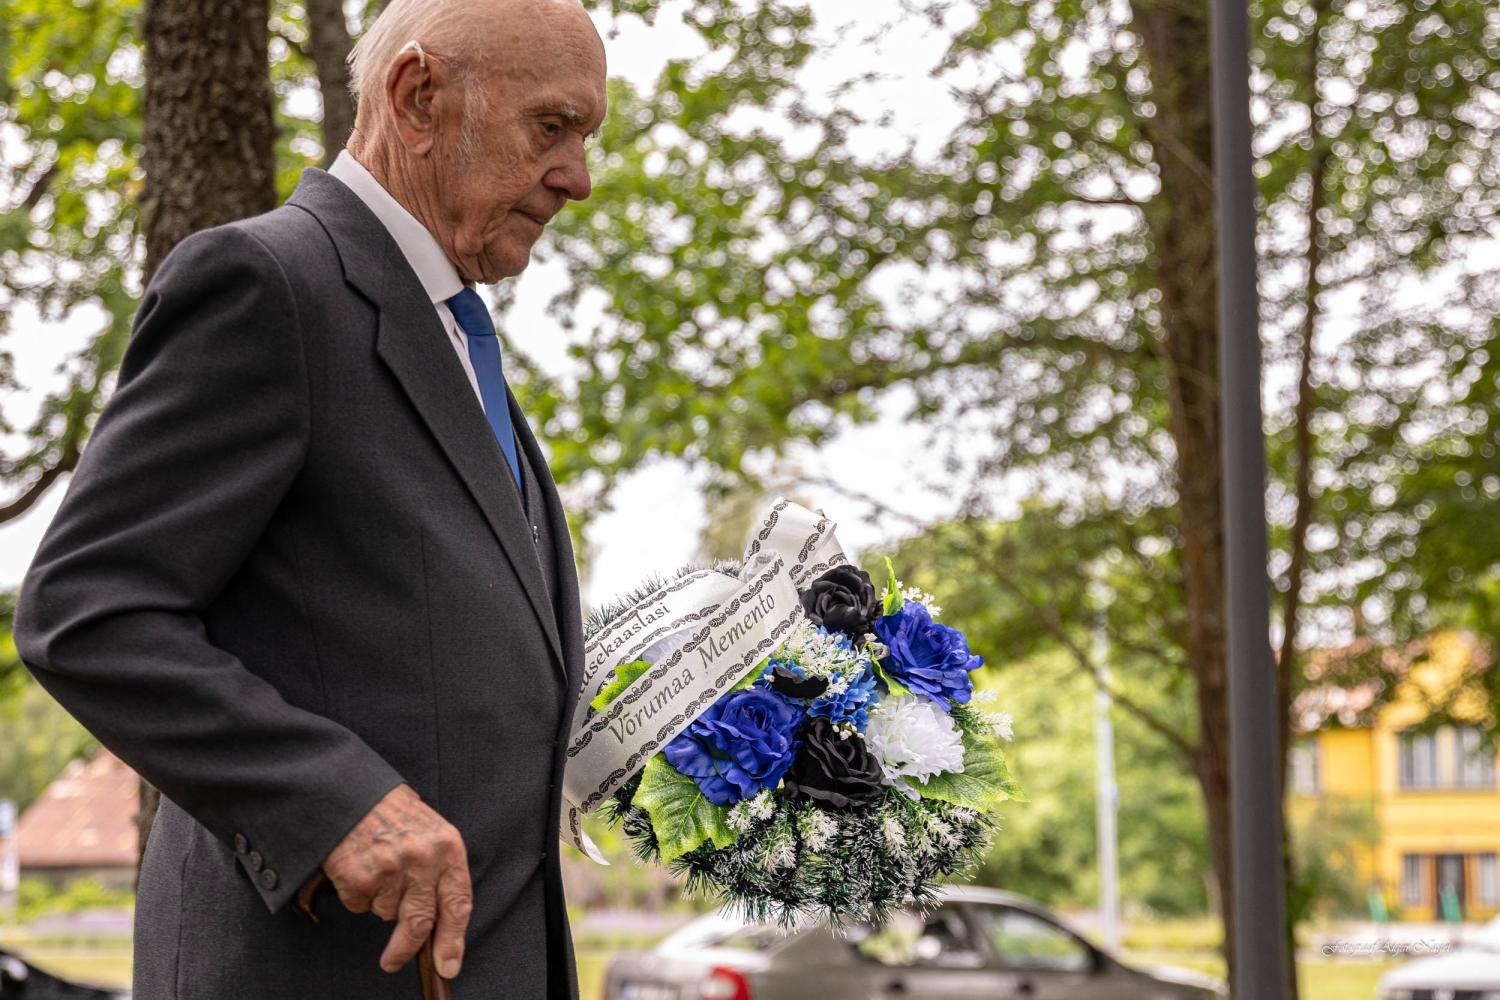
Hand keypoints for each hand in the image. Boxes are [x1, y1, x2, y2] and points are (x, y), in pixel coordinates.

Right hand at [321, 784, 471, 978]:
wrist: (352, 792)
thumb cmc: (395, 815)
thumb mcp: (432, 834)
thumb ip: (440, 873)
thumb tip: (440, 926)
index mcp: (448, 848)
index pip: (458, 903)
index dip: (453, 940)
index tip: (448, 965)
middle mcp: (422, 860)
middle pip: (420, 922)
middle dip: (407, 948)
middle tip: (394, 961)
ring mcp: (389, 869)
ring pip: (386, 913)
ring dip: (381, 902)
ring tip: (378, 868)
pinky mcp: (358, 876)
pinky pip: (360, 905)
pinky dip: (358, 895)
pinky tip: (360, 866)